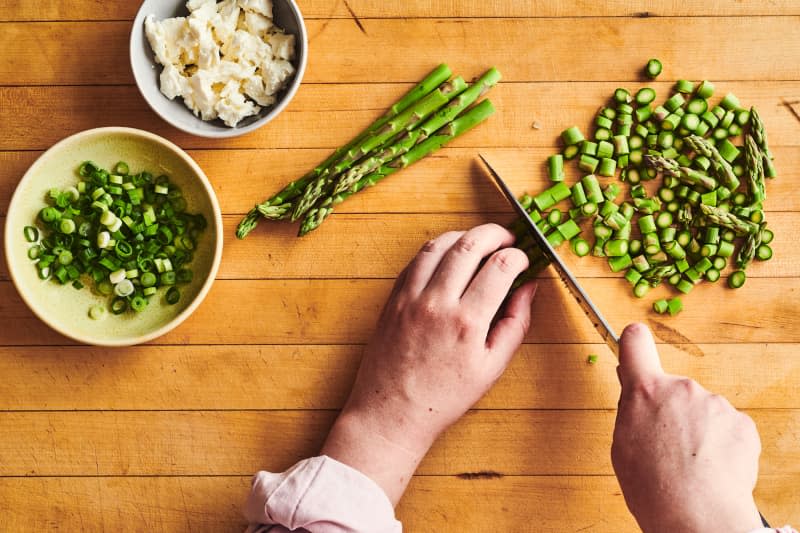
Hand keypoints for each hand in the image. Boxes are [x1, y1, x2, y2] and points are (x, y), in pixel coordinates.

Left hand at [322, 223, 536, 504]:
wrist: (392, 411)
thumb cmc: (445, 396)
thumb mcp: (492, 367)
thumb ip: (515, 323)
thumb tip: (529, 288)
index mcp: (468, 322)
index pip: (500, 266)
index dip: (517, 256)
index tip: (523, 260)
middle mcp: (438, 303)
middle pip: (469, 244)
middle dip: (494, 234)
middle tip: (506, 239)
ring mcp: (411, 297)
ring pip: (439, 244)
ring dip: (464, 235)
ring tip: (479, 243)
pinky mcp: (393, 297)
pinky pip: (416, 259)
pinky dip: (437, 249)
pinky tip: (450, 257)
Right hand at [611, 323, 762, 532]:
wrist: (696, 515)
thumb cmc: (653, 487)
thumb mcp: (623, 445)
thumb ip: (632, 411)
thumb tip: (636, 393)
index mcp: (645, 391)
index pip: (636, 344)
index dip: (633, 342)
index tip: (634, 341)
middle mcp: (681, 388)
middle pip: (673, 390)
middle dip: (672, 411)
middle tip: (668, 446)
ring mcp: (714, 403)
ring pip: (703, 411)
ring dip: (699, 430)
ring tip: (691, 465)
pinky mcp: (742, 422)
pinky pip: (728, 427)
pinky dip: (723, 445)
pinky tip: (712, 467)